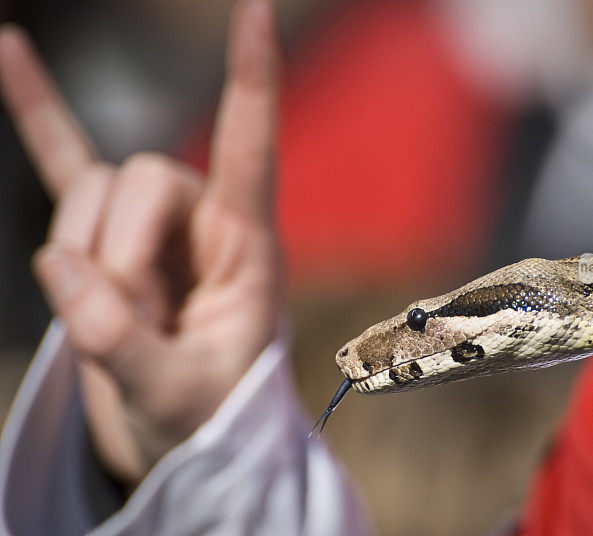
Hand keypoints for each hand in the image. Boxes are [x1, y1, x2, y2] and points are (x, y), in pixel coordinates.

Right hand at [0, 0, 278, 484]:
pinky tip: (7, 49)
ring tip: (115, 320)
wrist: (183, 436)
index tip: (254, 5)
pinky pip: (64, 166)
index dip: (252, 78)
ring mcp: (150, 223)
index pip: (251, 146)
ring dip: (83, 254)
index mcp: (248, 246)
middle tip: (132, 325)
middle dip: (119, 251)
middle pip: (144, 176)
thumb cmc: (206, 417)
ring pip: (94, 187)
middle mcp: (202, 218)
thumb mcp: (178, 395)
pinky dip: (36, 114)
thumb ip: (123, 338)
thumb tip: (57, 263)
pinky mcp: (103, 238)